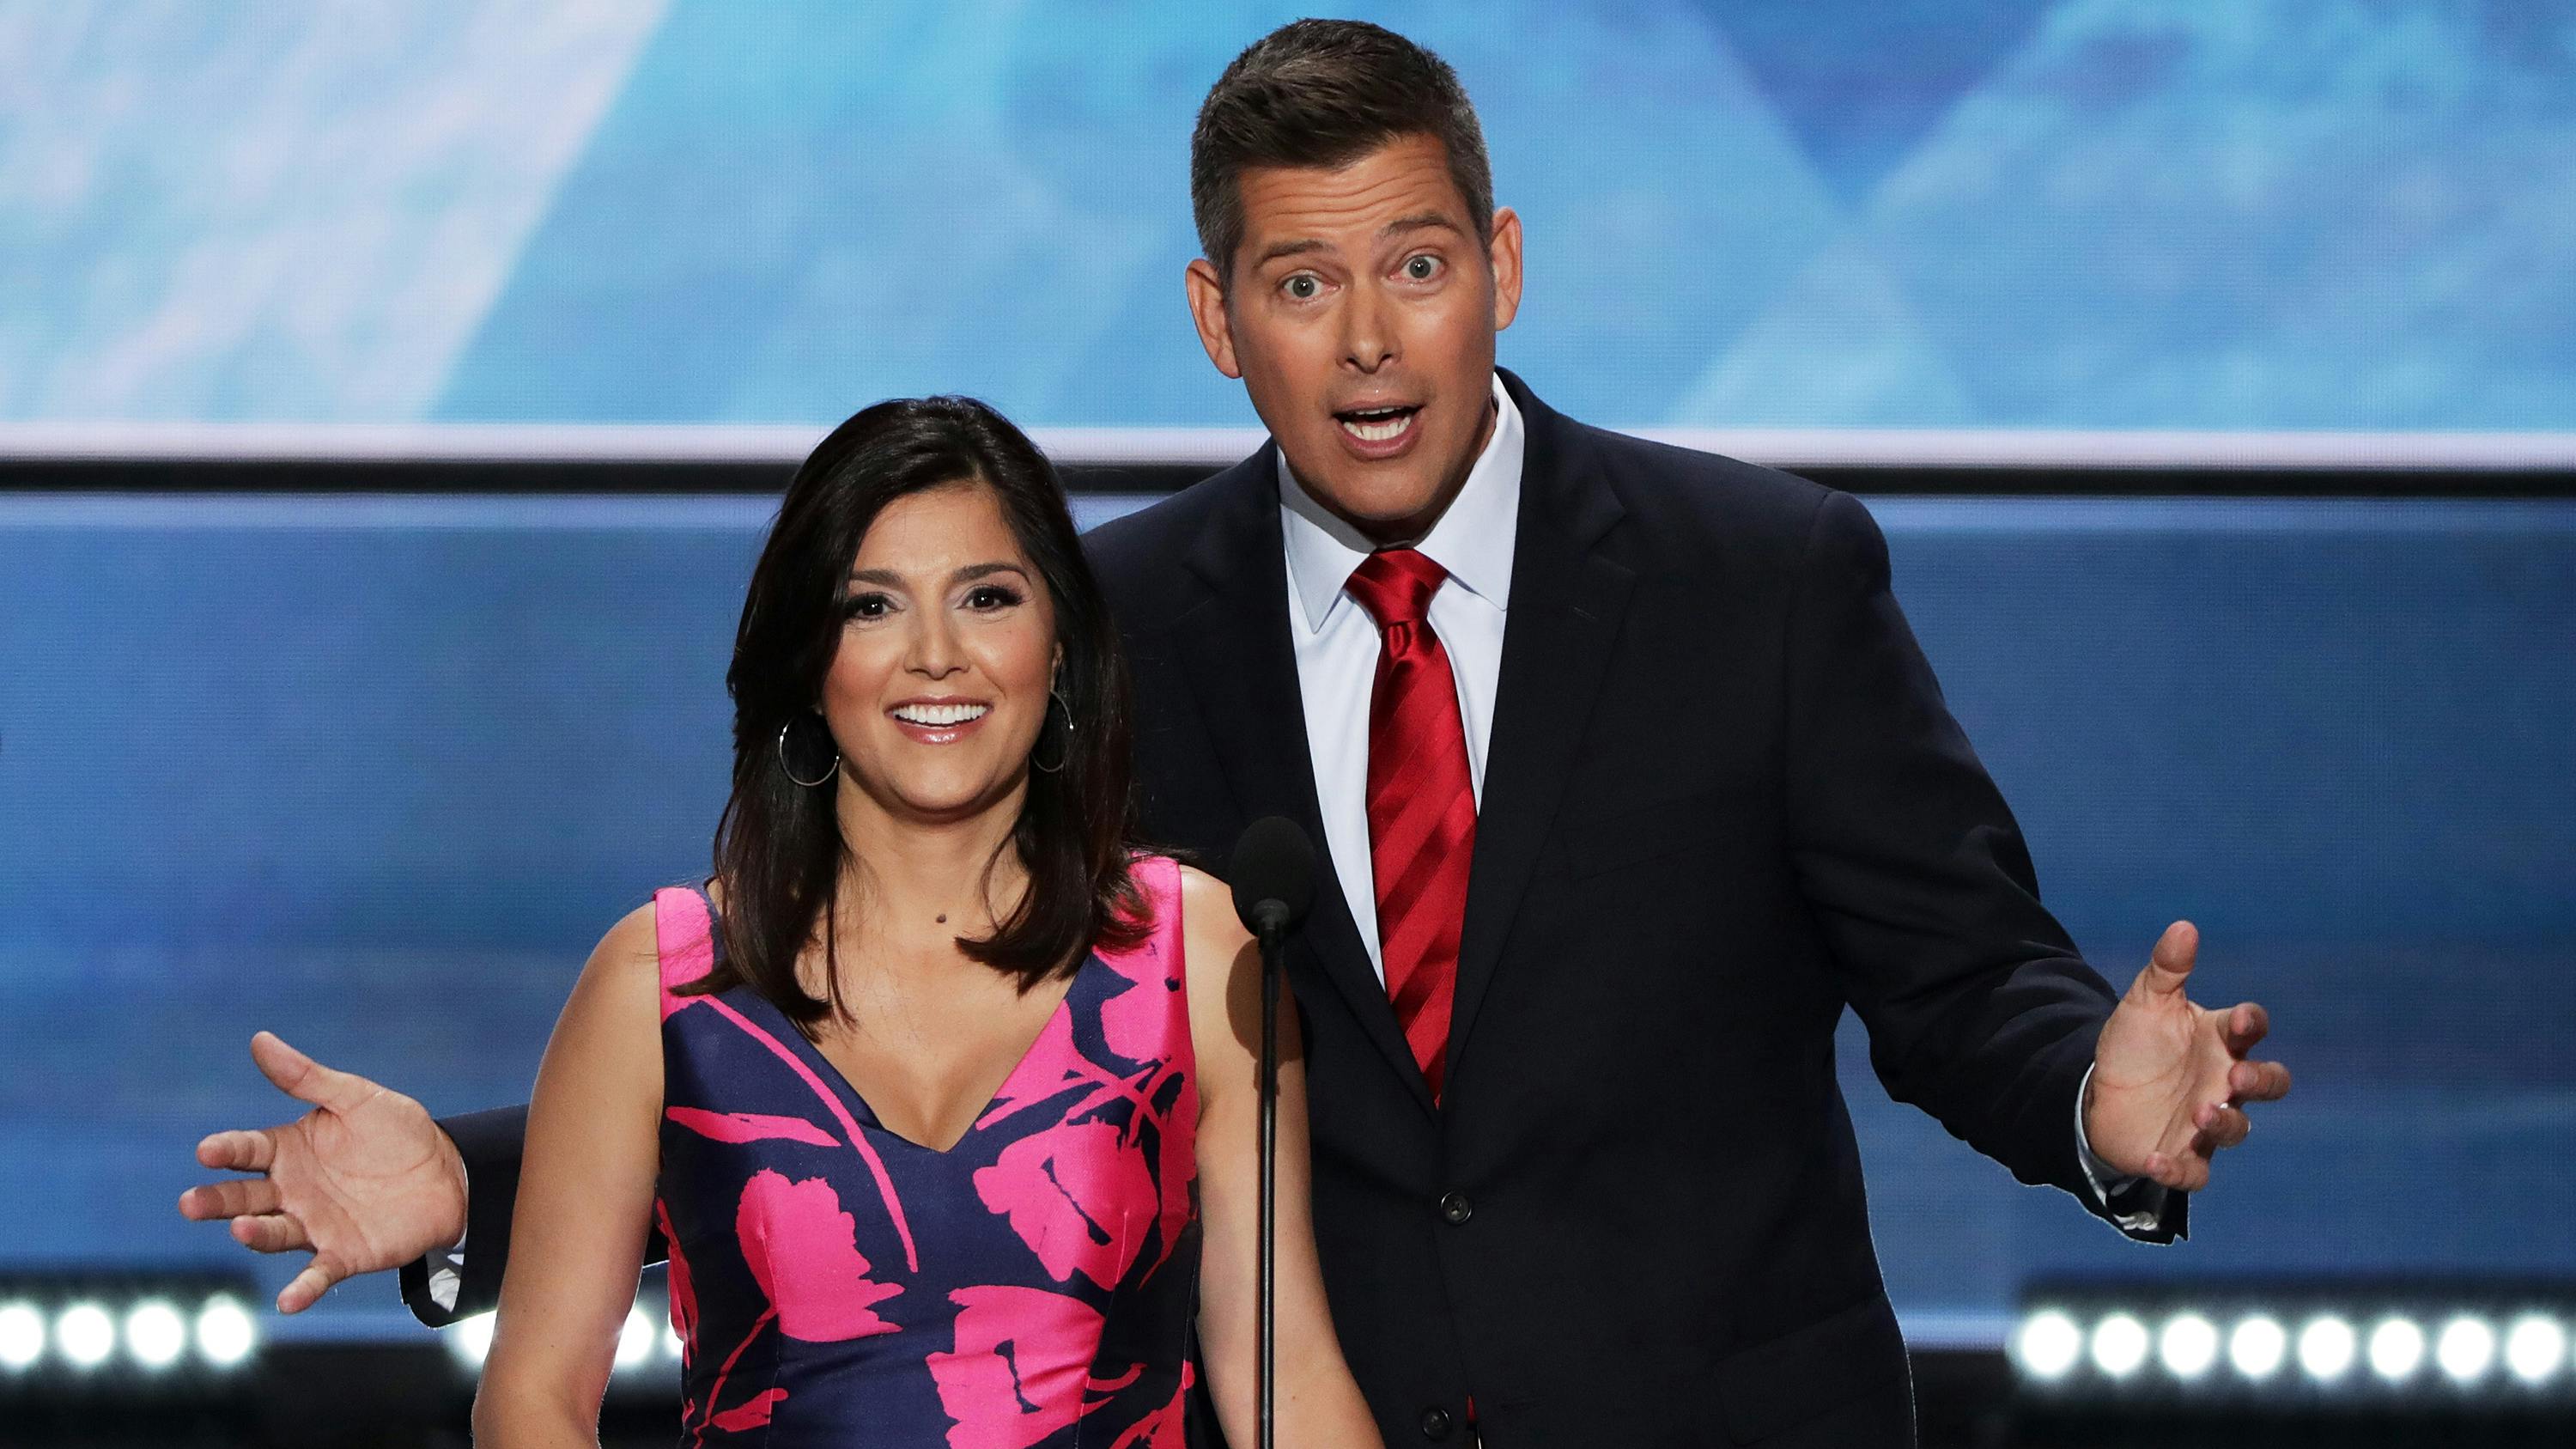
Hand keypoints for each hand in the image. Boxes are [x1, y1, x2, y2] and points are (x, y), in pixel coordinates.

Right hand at [177, 1031, 467, 1312]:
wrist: (450, 1173)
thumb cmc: (398, 1132)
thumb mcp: (356, 1099)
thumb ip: (308, 1077)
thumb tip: (259, 1040)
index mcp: (289, 1150)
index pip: (247, 1150)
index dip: (226, 1150)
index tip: (207, 1150)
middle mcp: (291, 1191)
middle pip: (244, 1196)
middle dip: (217, 1200)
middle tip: (191, 1202)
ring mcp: (313, 1226)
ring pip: (273, 1233)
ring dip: (255, 1234)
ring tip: (242, 1228)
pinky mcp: (342, 1255)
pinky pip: (317, 1275)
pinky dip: (301, 1290)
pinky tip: (287, 1302)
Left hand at [2083, 921, 2291, 1191]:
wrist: (2100, 1092)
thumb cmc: (2137, 1045)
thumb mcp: (2145, 1003)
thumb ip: (2166, 969)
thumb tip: (2183, 926)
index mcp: (2220, 1041)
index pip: (2252, 1029)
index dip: (2251, 1024)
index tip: (2239, 1020)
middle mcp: (2224, 1083)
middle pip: (2268, 1083)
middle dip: (2261, 1080)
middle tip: (2237, 1077)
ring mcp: (2207, 1122)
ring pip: (2237, 1130)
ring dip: (2224, 1123)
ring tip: (2200, 1111)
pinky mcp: (2183, 1155)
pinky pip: (2194, 1173)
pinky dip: (2179, 1169)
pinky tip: (2156, 1159)